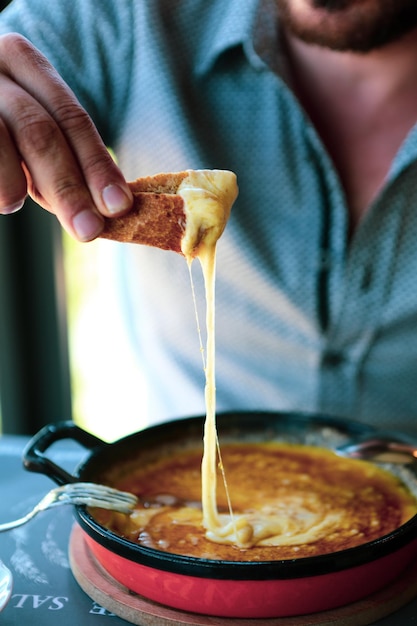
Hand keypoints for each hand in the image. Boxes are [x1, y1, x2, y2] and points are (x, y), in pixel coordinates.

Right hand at [0, 34, 132, 240]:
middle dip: (69, 188)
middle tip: (88, 229)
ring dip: (14, 187)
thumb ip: (62, 157)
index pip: (71, 118)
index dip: (97, 165)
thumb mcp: (29, 129)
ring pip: (0, 141)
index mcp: (23, 60)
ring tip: (12, 203)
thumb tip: (105, 207)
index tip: (119, 206)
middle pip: (40, 133)